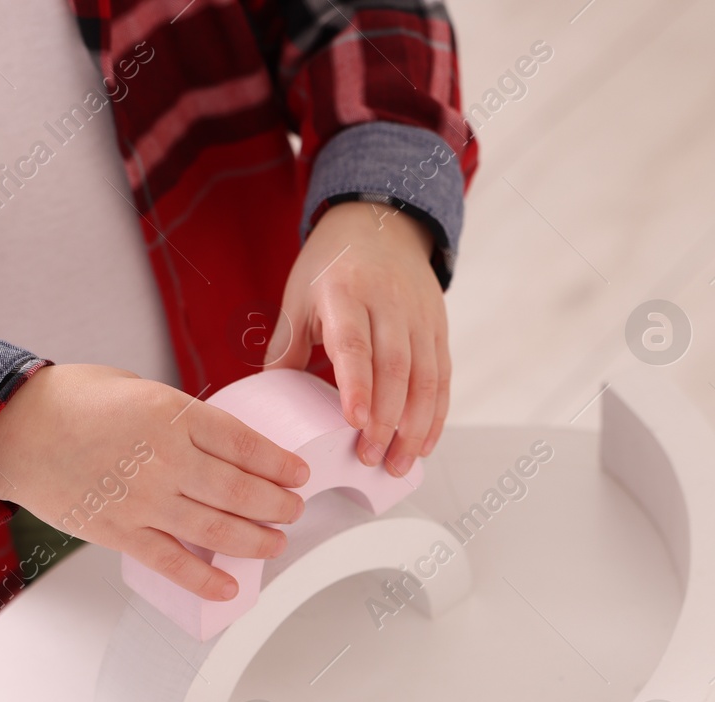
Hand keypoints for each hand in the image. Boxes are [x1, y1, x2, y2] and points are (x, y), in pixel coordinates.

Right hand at [0, 364, 309, 599]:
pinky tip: (229, 588)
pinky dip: (204, 580)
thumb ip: (182, 417)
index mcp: (173, 415)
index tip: (299, 473)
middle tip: (294, 509)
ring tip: (275, 543)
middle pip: (241, 491)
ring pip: (217, 530)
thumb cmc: (71, 402)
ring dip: (256, 541)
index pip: (245, 444)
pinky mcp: (120, 532)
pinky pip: (172, 563)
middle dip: (278, 505)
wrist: (10, 430)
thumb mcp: (141, 389)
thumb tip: (219, 443)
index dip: (280, 463)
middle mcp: (165, 459)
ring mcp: (143, 500)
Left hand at [266, 201, 448, 477]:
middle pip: (395, 369)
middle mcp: (389, 303)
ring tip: (398, 464)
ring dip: (414, 427)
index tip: (355, 422)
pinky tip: (424, 443)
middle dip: (386, 421)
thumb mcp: (298, 296)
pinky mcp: (438, 328)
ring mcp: (419, 316)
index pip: (355, 344)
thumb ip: (286, 349)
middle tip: (370, 459)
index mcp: (345, 293)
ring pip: (425, 378)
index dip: (357, 385)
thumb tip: (272, 403)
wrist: (380, 224)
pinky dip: (436, 414)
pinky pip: (442, 377)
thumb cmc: (333, 266)